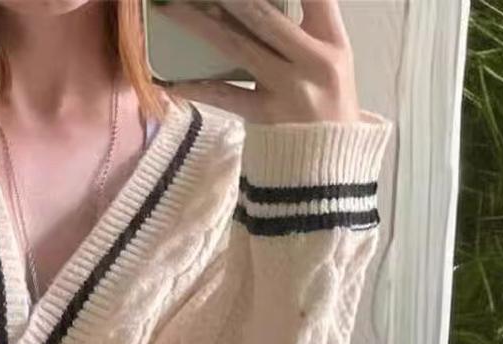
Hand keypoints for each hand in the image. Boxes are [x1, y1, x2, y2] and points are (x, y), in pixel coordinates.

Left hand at [162, 0, 361, 124]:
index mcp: (333, 42)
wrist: (330, 170)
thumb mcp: (331, 66)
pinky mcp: (263, 117)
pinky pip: (224, 96)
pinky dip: (196, 87)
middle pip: (265, 15)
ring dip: (202, 26)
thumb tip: (257, 14)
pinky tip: (169, 80)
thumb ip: (303, 34)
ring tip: (174, 10)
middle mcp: (312, 61)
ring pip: (239, 47)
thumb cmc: (327, 112)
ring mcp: (287, 89)